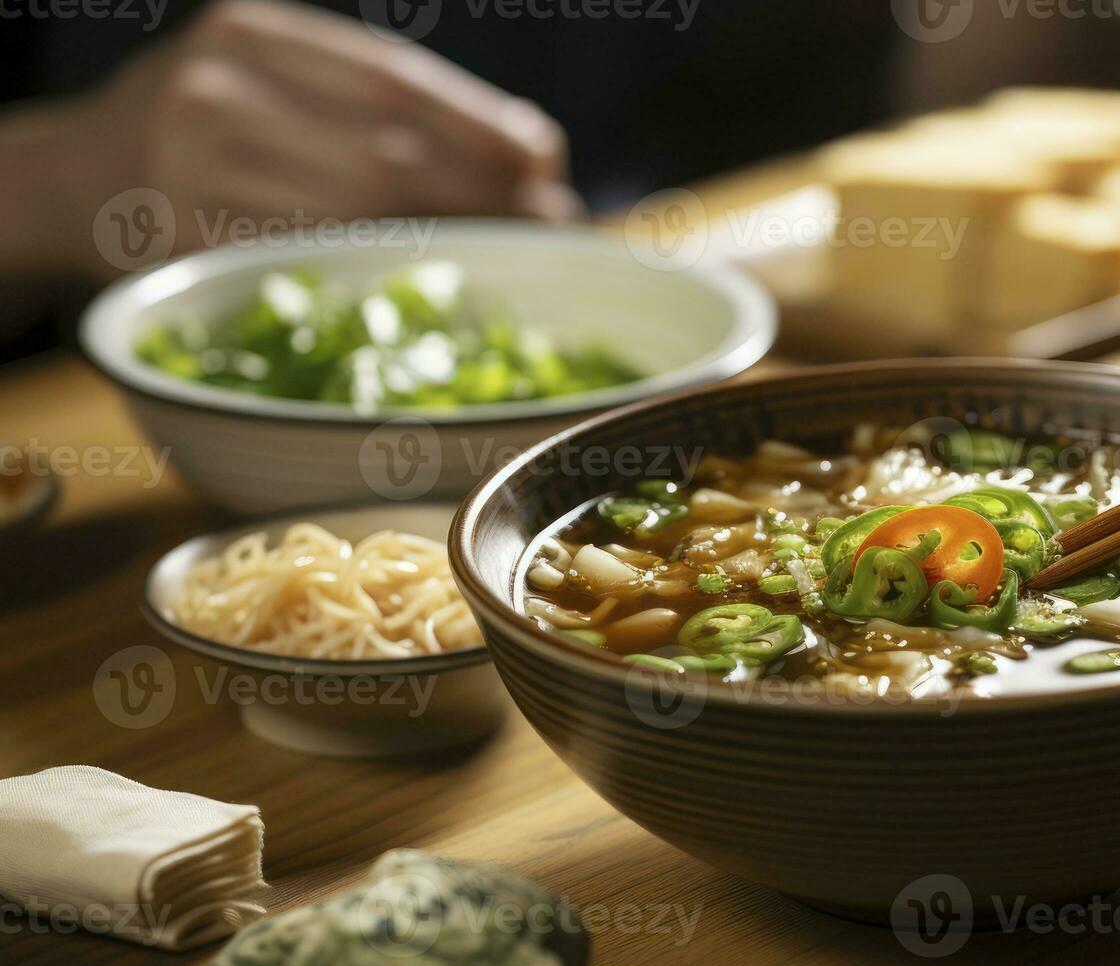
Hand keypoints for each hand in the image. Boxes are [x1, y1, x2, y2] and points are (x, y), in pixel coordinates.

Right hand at [70, 0, 578, 273]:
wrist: (68, 179)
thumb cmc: (203, 128)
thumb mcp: (270, 75)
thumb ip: (372, 99)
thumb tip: (532, 152)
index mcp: (250, 33)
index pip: (391, 79)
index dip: (479, 122)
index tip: (547, 155)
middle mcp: (215, 90)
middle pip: (384, 151)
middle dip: (483, 190)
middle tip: (555, 218)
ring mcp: (193, 171)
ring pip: (356, 214)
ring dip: (452, 238)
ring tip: (518, 251)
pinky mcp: (185, 246)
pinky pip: (312, 265)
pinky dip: (385, 274)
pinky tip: (438, 283)